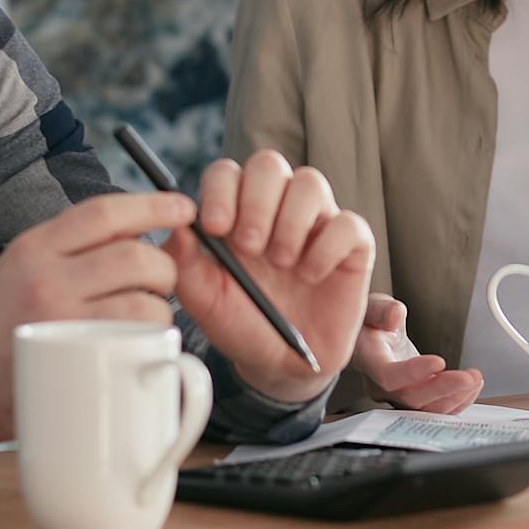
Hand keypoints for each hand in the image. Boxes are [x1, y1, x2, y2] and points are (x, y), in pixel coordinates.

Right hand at [0, 191, 194, 451]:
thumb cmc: (1, 325)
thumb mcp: (22, 267)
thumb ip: (69, 248)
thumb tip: (138, 233)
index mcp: (35, 246)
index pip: (104, 212)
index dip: (153, 205)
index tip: (182, 208)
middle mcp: (46, 276)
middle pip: (135, 255)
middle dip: (165, 267)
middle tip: (161, 282)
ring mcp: (61, 319)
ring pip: (144, 299)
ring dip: (161, 307)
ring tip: (146, 317)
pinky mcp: (74, 358)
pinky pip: (137, 337)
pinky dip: (152, 337)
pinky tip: (140, 342)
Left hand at [166, 151, 374, 406]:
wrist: (280, 363)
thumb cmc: (240, 323)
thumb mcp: (203, 298)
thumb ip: (184, 260)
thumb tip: (177, 224)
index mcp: (234, 212)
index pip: (226, 173)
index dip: (221, 191)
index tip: (216, 227)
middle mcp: (276, 207)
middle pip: (269, 164)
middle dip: (256, 202)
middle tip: (250, 246)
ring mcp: (315, 222)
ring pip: (310, 182)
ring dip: (291, 222)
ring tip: (281, 263)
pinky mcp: (351, 245)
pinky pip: (348, 223)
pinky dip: (326, 249)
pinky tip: (311, 276)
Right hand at [353, 294, 482, 414]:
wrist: (369, 337)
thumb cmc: (370, 323)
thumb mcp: (372, 306)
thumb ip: (382, 310)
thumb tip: (395, 315)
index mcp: (368, 361)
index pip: (388, 376)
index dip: (414, 373)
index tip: (439, 361)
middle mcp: (380, 385)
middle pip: (411, 398)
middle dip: (445, 389)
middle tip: (470, 377)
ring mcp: (397, 396)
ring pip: (426, 409)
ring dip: (455, 397)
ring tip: (475, 380)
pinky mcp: (413, 399)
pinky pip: (435, 408)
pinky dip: (456, 401)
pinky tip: (471, 387)